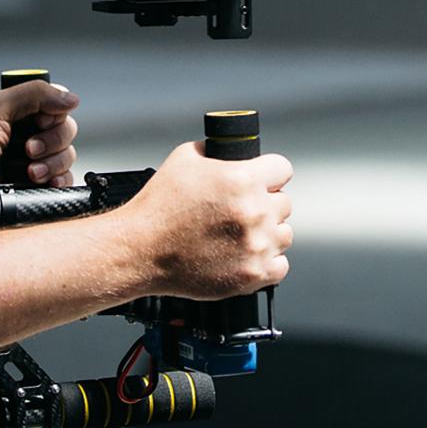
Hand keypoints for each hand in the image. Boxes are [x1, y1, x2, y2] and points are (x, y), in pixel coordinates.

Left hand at [0, 79, 79, 187]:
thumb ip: (33, 94)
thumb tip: (71, 98)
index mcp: (18, 115)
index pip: (54, 105)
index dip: (53, 113)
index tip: (39, 122)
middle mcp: (28, 136)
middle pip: (66, 129)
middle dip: (51, 140)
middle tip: (29, 148)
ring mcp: (37, 162)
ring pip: (68, 154)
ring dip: (52, 162)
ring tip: (30, 171)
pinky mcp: (42, 185)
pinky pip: (68, 179)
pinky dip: (60, 179)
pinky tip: (43, 181)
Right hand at [131, 141, 292, 299]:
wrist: (141, 249)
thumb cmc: (159, 206)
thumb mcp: (184, 159)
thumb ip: (216, 153)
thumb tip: (233, 152)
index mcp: (242, 179)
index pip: (283, 169)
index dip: (270, 173)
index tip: (263, 180)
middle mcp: (255, 213)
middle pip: (284, 203)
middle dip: (265, 203)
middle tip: (241, 210)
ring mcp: (256, 246)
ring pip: (284, 234)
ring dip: (268, 233)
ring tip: (240, 234)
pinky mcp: (252, 274)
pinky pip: (280, 265)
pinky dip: (267, 261)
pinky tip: (246, 254)